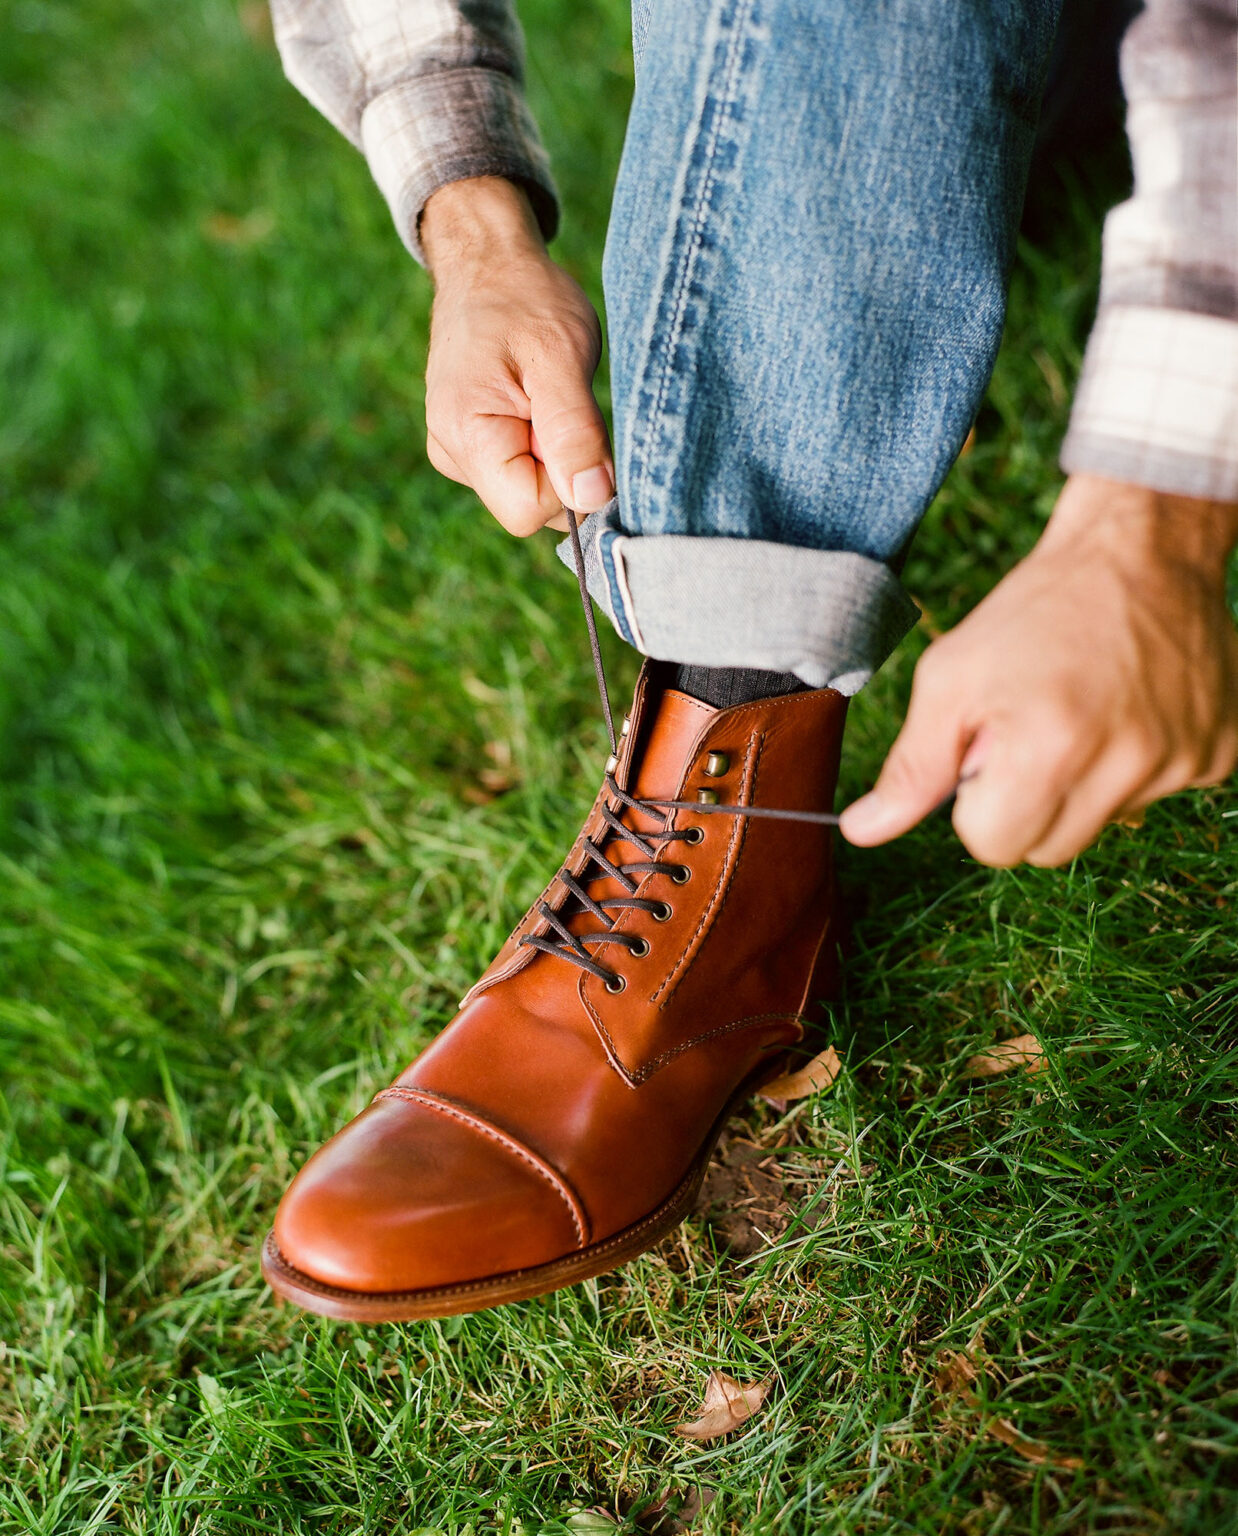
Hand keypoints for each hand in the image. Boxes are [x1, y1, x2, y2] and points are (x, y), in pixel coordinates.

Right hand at [420, 177, 612, 535]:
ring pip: (530, 491)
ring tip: (548, 393)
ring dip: (556, 453)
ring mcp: (457, 453)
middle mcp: (451, 454)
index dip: (570, 485)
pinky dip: (543, 444)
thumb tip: (591, 499)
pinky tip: (538, 399)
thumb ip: (574, 433)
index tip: (579, 427)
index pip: (529, 512)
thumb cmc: (525, 297)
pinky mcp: (471, 447)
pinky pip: (522, 471)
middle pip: (530, 507)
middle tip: (565, 402)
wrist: (488, 262)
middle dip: (564, 468)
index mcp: (465, 436)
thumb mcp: (560, 356)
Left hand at [841, 475, 1237, 865]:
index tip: (986, 753)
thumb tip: (863, 832)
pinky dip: (1134, 766)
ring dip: (1080, 784)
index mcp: (1052, 748)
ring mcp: (1183, 761)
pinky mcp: (1219, 752)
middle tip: (1029, 731)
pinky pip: (1156, 796)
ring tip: (1078, 713)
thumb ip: (912, 766)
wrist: (1137, 551)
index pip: (995, 847)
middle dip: (1026, 803)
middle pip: (1048, 850)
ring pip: (1102, 825)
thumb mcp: (951, 678)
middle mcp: (1129, 764)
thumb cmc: (1031, 613)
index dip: (977, 805)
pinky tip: (1126, 709)